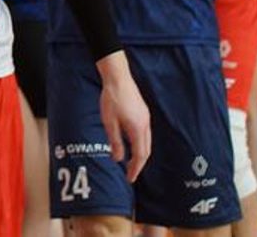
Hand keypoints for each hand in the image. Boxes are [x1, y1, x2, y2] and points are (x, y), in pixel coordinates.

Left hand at [97, 51, 152, 181]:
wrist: (118, 77)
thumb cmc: (111, 98)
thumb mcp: (109, 122)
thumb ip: (115, 141)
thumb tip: (117, 159)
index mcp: (137, 129)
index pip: (140, 155)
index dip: (135, 169)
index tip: (130, 179)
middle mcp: (145, 125)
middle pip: (146, 151)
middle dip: (139, 164)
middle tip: (131, 174)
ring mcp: (146, 118)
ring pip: (147, 143)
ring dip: (141, 154)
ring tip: (131, 162)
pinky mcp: (143, 113)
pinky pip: (145, 134)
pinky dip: (140, 144)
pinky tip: (132, 144)